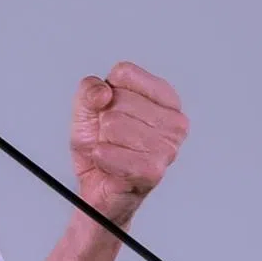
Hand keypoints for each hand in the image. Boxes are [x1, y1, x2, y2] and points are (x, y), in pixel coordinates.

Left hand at [70, 62, 187, 225]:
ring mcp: (168, 147)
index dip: (106, 91)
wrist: (97, 187)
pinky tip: (108, 164)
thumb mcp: (87, 109)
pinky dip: (100, 158)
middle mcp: (175, 122)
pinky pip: (110, 153)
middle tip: (110, 137)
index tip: (110, 107)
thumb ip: (89, 90)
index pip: (124, 73)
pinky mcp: (153, 171)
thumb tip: (103, 92)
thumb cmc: (101, 145)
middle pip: (117, 100)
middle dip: (103, 120)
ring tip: (112, 151)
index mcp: (165, 98)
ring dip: (102, 141)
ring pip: (113, 125)